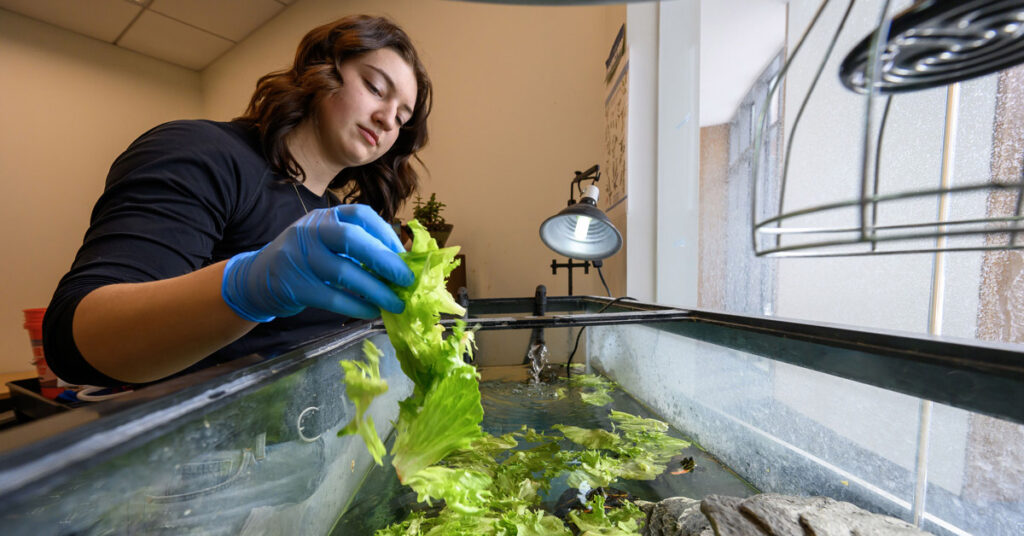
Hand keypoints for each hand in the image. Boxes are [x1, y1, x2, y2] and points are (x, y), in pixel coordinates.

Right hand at [222, 205, 413, 321]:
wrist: (260, 278)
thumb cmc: (306, 260)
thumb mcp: (327, 242)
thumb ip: (357, 247)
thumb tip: (401, 264)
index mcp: (325, 217)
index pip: (360, 214)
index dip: (386, 233)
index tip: (404, 255)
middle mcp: (310, 231)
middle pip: (351, 239)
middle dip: (384, 260)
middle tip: (407, 280)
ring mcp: (299, 257)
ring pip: (343, 271)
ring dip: (375, 289)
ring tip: (395, 304)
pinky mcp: (294, 285)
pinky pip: (331, 296)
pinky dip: (356, 306)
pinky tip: (372, 311)